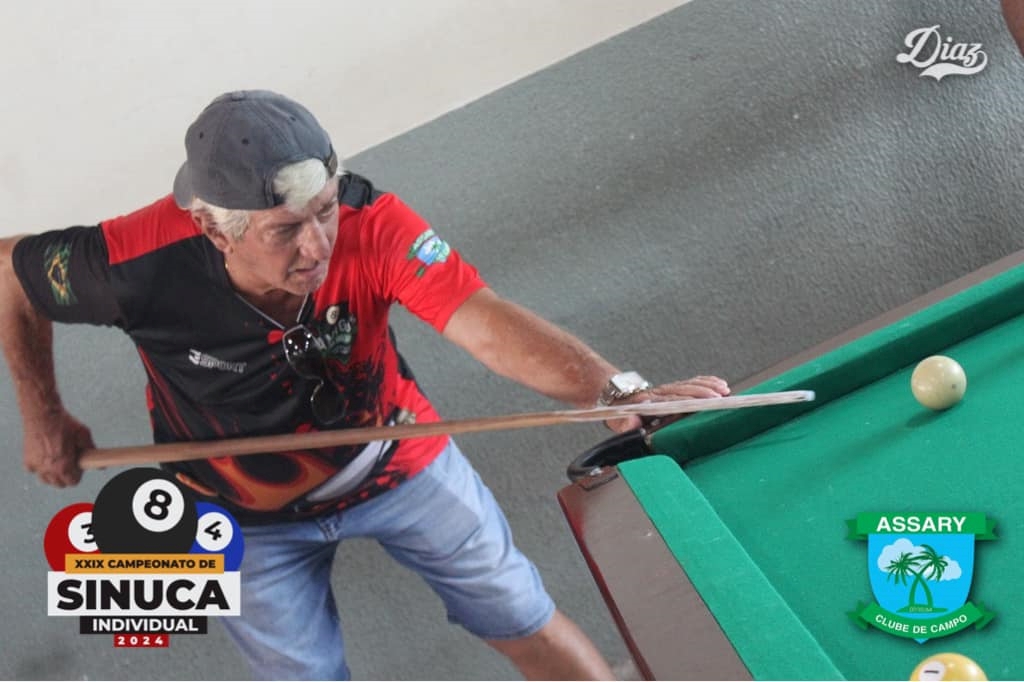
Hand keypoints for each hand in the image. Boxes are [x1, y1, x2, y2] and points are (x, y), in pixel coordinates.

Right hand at [23, 409, 93, 486]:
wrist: (42, 413)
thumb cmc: (64, 423)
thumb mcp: (83, 434)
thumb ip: (91, 450)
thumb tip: (101, 464)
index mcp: (63, 466)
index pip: (73, 482)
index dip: (78, 474)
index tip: (79, 466)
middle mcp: (48, 470)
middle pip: (59, 484)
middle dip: (66, 476)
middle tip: (70, 462)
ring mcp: (36, 466)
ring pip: (46, 480)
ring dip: (53, 474)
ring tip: (58, 461)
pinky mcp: (27, 460)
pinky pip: (33, 471)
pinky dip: (39, 467)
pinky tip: (45, 458)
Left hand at [604, 375, 730, 432]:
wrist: (616, 395)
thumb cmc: (619, 412)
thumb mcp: (617, 421)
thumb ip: (624, 424)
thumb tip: (633, 422)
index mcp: (649, 402)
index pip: (670, 401)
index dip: (685, 401)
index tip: (698, 402)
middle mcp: (660, 393)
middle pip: (684, 390)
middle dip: (702, 392)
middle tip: (718, 397)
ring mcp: (668, 389)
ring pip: (690, 385)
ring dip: (708, 386)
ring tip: (723, 390)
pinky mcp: (674, 388)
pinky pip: (692, 382)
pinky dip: (706, 381)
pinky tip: (719, 383)